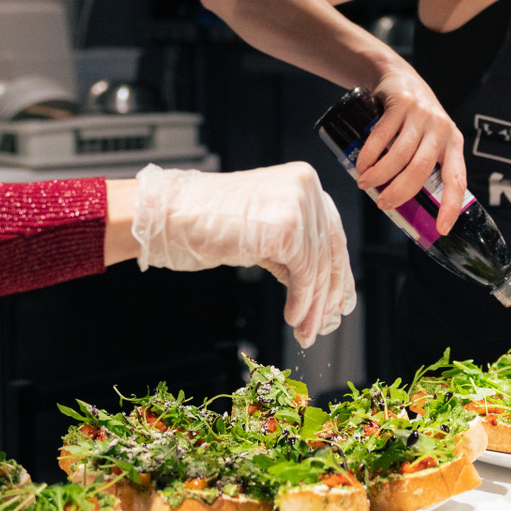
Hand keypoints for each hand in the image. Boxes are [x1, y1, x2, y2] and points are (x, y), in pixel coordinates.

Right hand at [132, 162, 356, 346]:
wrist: (168, 214)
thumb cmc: (204, 221)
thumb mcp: (261, 230)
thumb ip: (292, 249)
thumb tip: (319, 288)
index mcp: (302, 180)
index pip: (331, 231)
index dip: (337, 271)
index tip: (341, 299)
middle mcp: (305, 186)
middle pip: (329, 250)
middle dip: (328, 294)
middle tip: (325, 323)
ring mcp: (298, 204)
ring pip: (318, 267)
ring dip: (313, 306)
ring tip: (305, 330)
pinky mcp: (287, 228)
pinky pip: (304, 274)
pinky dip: (301, 301)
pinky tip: (293, 317)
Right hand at [353, 68, 466, 233]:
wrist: (400, 77)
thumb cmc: (415, 120)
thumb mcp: (430, 140)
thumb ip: (424, 166)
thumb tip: (404, 205)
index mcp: (454, 144)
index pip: (457, 179)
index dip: (450, 206)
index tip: (441, 228)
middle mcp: (442, 129)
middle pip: (421, 169)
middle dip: (399, 191)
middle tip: (382, 203)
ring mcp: (422, 115)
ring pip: (400, 154)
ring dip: (380, 175)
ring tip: (365, 184)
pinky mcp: (402, 103)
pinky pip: (383, 135)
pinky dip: (369, 154)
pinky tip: (361, 164)